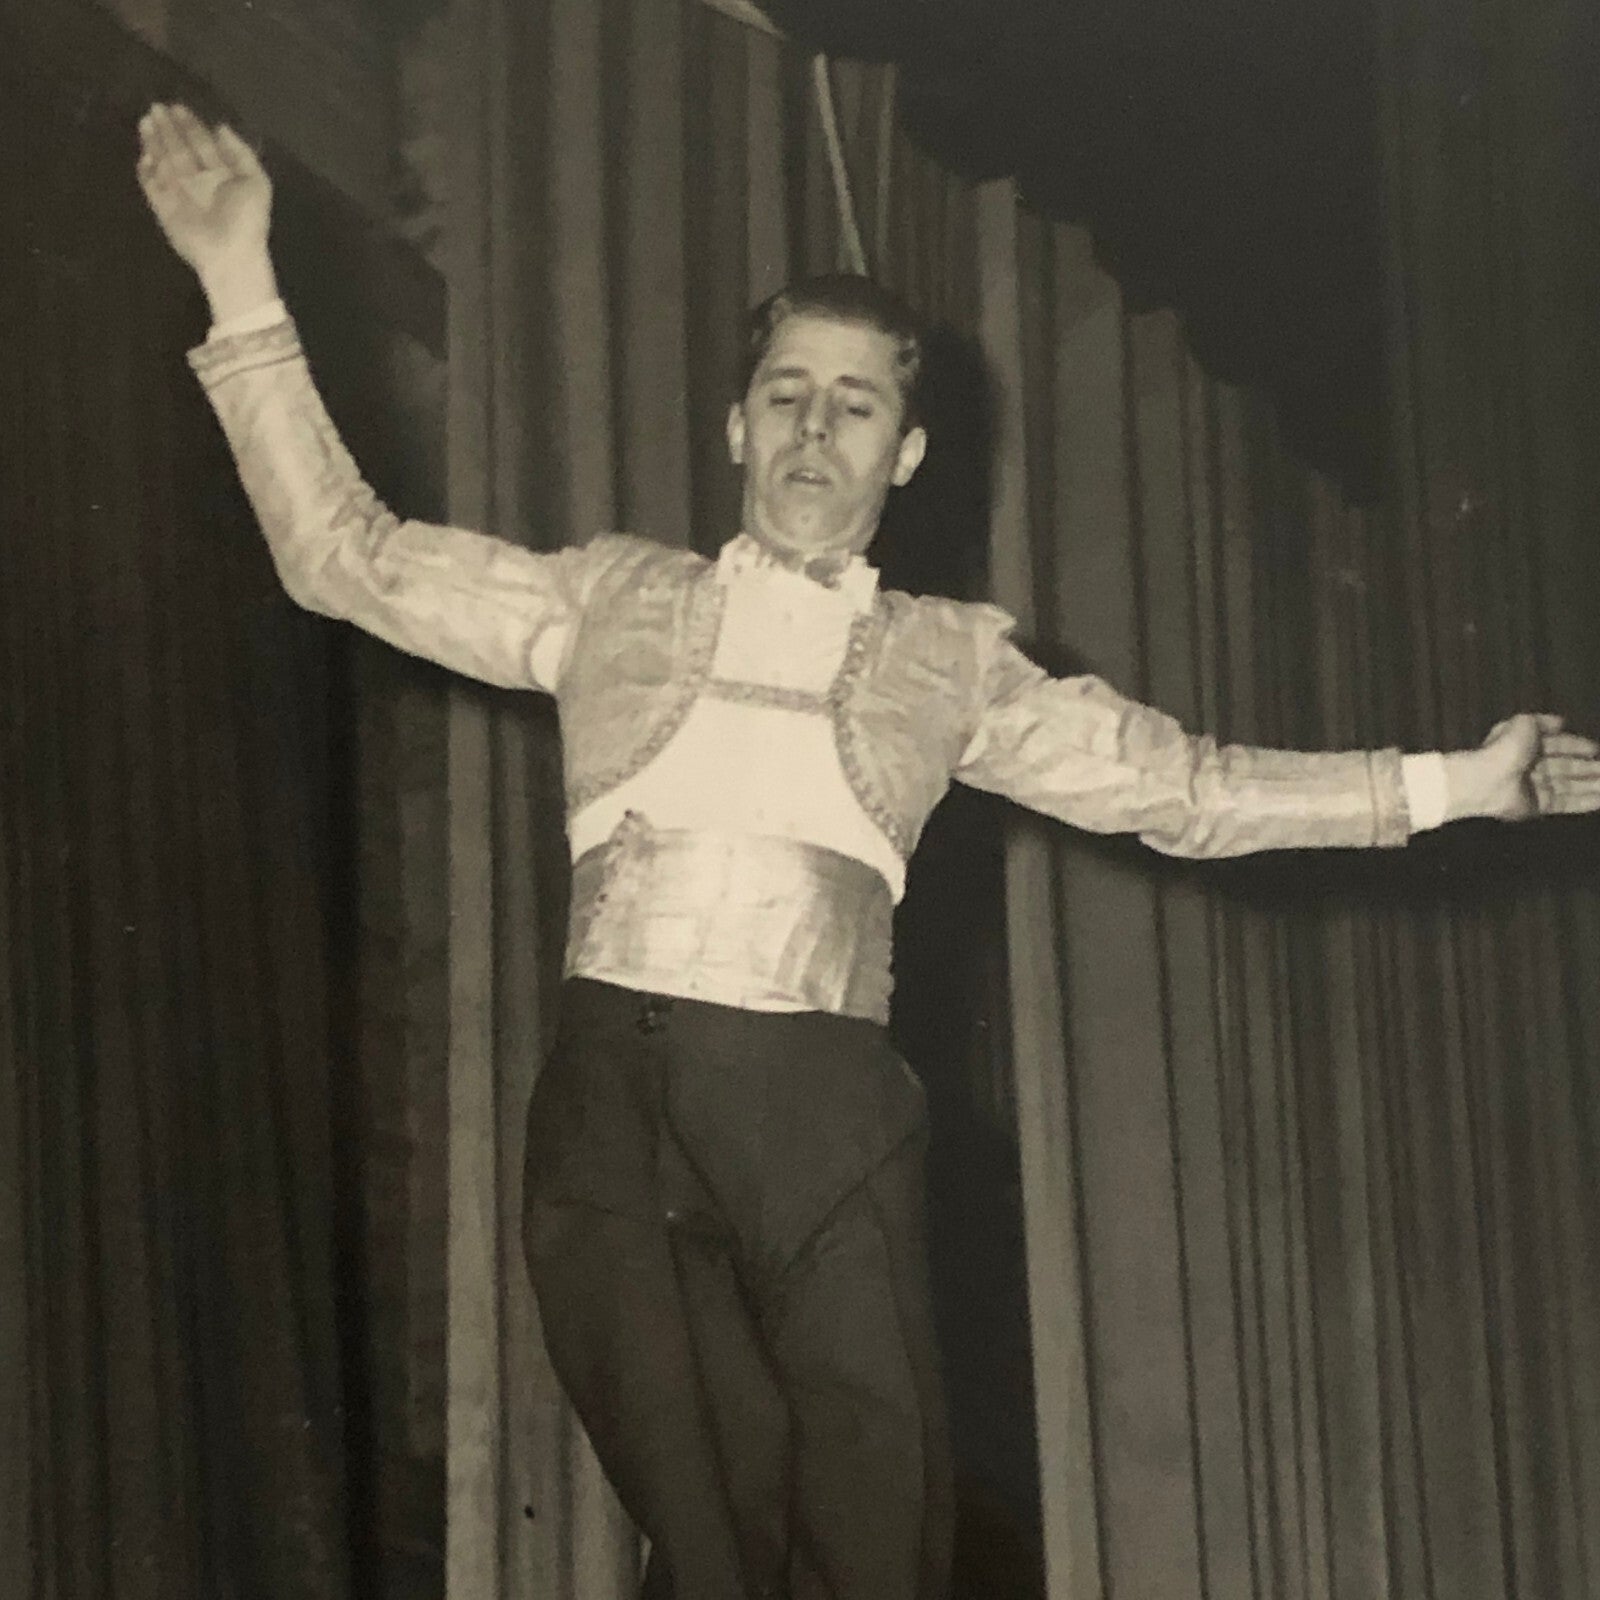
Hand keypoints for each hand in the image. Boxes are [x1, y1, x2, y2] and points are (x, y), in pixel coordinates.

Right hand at [136, 103, 277, 317]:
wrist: (230, 253)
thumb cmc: (247, 219)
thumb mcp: (256, 181)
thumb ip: (241, 153)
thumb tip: (221, 127)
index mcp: (222, 174)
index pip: (202, 143)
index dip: (190, 125)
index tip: (178, 107)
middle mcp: (199, 181)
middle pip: (180, 148)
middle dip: (169, 128)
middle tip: (156, 107)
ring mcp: (180, 193)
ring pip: (164, 161)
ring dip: (154, 142)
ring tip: (146, 121)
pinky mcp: (163, 207)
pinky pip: (151, 185)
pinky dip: (146, 171)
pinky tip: (143, 155)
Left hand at [1446, 713, 1599, 821]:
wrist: (1489, 780)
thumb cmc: (1506, 749)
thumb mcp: (1524, 724)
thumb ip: (1543, 722)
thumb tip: (1562, 722)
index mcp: (1525, 745)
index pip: (1557, 745)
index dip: (1576, 746)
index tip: (1597, 749)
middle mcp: (1532, 766)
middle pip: (1567, 767)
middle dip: (1590, 767)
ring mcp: (1535, 787)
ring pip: (1571, 785)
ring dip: (1593, 784)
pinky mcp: (1539, 806)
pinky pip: (1567, 802)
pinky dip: (1586, 801)